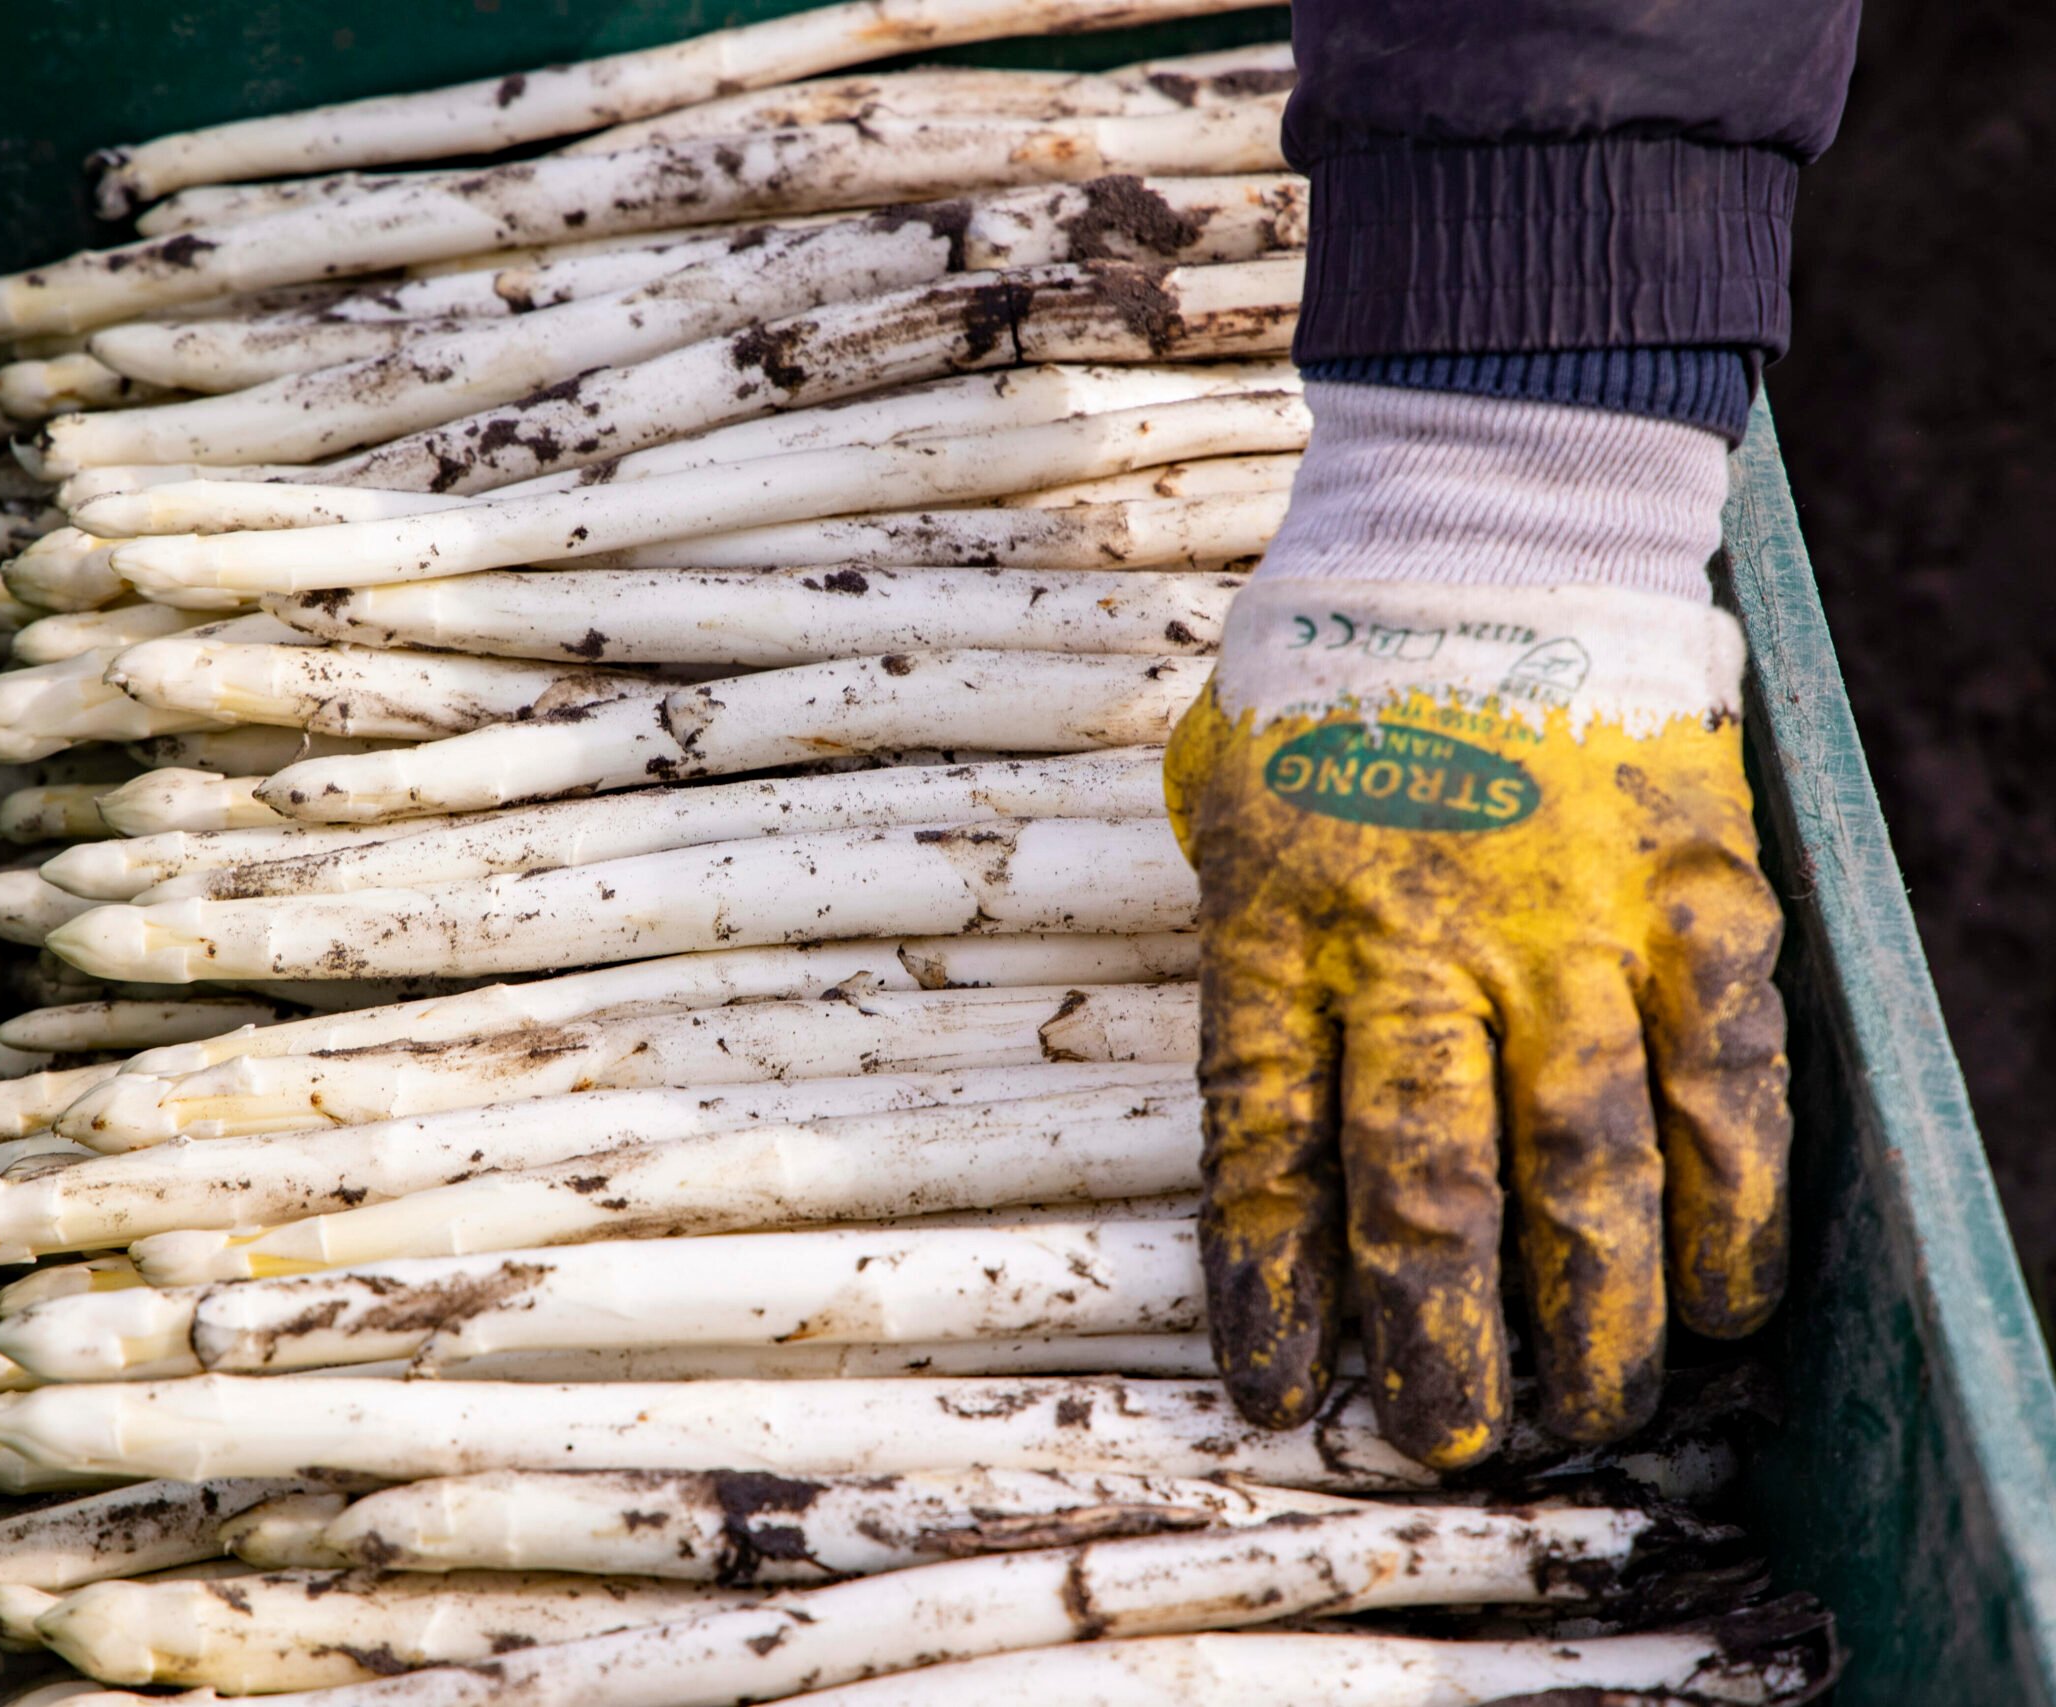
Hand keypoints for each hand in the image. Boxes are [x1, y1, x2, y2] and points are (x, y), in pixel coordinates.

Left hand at [1165, 579, 1789, 1468]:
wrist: (1488, 521)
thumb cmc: (1330, 668)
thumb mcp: (1220, 792)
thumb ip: (1233, 927)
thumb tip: (1252, 1059)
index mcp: (1280, 927)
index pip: (1263, 1153)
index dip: (1274, 1295)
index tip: (1282, 1396)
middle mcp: (1422, 950)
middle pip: (1429, 1198)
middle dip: (1443, 1348)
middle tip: (1455, 1439)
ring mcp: (1572, 932)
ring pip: (1588, 1174)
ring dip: (1597, 1319)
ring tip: (1594, 1409)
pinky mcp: (1700, 905)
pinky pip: (1729, 1093)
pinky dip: (1735, 1214)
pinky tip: (1726, 1299)